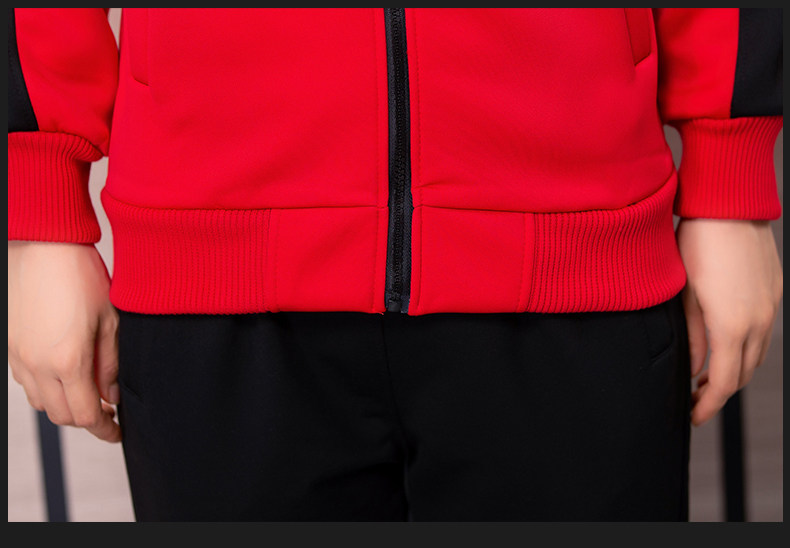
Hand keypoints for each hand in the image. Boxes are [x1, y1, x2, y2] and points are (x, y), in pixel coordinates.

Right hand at [8, 241, 120, 441]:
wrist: (43, 244)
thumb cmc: (79, 275)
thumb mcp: (110, 320)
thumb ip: (110, 364)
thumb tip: (112, 396)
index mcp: (67, 362)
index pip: (85, 415)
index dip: (104, 429)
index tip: (118, 431)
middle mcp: (37, 365)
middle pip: (61, 415)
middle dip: (86, 420)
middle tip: (108, 412)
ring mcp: (18, 356)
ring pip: (41, 402)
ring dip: (65, 405)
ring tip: (89, 392)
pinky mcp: (9, 346)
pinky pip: (27, 382)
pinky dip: (47, 388)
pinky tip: (66, 374)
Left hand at [676, 219, 782, 425]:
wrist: (729, 204)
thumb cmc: (697, 244)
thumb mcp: (683, 294)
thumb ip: (691, 336)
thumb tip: (694, 368)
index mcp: (732, 327)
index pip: (722, 383)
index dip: (706, 405)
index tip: (691, 416)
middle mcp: (758, 322)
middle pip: (742, 374)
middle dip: (718, 393)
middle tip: (693, 398)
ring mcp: (770, 306)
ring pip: (756, 355)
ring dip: (733, 371)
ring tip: (706, 375)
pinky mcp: (774, 292)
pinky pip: (763, 332)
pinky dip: (745, 348)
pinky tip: (726, 344)